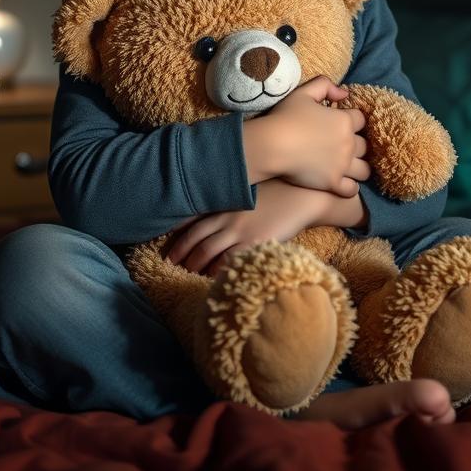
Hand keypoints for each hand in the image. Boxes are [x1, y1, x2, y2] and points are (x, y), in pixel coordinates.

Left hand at [165, 180, 325, 275]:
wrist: (302, 198)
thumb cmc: (277, 192)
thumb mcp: (248, 192)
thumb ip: (231, 199)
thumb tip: (217, 212)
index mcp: (224, 203)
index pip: (193, 218)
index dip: (178, 232)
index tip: (168, 241)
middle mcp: (226, 217)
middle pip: (196, 238)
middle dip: (181, 252)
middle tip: (172, 263)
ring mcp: (238, 231)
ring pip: (207, 252)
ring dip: (195, 264)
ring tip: (188, 272)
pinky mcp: (252, 244)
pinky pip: (227, 262)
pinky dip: (216, 271)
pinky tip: (211, 278)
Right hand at [244, 75, 369, 195]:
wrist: (272, 144)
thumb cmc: (286, 117)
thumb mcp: (303, 93)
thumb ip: (325, 85)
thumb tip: (344, 94)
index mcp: (344, 121)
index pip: (360, 119)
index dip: (350, 120)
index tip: (338, 123)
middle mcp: (349, 143)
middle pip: (364, 145)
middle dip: (355, 145)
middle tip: (340, 146)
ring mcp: (343, 165)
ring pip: (364, 169)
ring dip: (357, 167)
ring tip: (346, 167)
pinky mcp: (333, 183)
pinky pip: (352, 189)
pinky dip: (348, 187)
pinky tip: (340, 183)